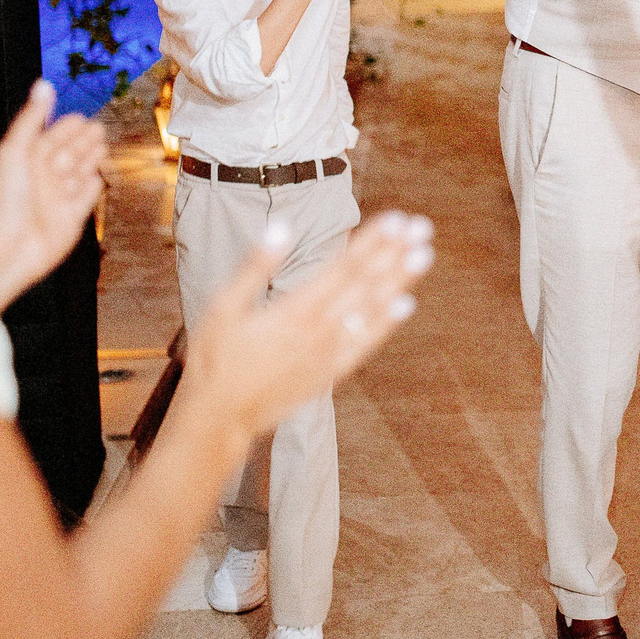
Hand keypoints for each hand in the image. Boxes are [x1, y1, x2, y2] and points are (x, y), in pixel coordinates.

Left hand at [0, 79, 106, 310]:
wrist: (12, 245)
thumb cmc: (8, 200)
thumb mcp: (17, 149)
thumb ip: (32, 118)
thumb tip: (44, 86)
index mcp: (29, 160)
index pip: (53, 138)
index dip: (67, 127)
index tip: (80, 117)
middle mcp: (44, 178)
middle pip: (70, 153)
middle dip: (84, 141)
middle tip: (98, 129)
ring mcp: (58, 198)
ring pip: (80, 173)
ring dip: (92, 160)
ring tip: (102, 148)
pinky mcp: (71, 219)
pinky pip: (86, 199)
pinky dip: (93, 188)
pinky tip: (97, 179)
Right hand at [180, 210, 434, 438]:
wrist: (217, 419)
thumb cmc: (215, 359)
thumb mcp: (223, 307)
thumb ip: (254, 266)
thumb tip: (282, 227)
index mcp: (294, 310)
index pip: (343, 267)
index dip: (372, 241)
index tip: (396, 218)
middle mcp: (318, 331)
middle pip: (364, 285)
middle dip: (394, 253)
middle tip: (422, 226)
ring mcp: (327, 355)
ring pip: (371, 311)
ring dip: (399, 281)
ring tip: (424, 254)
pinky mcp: (329, 374)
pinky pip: (364, 346)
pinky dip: (386, 325)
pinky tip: (407, 305)